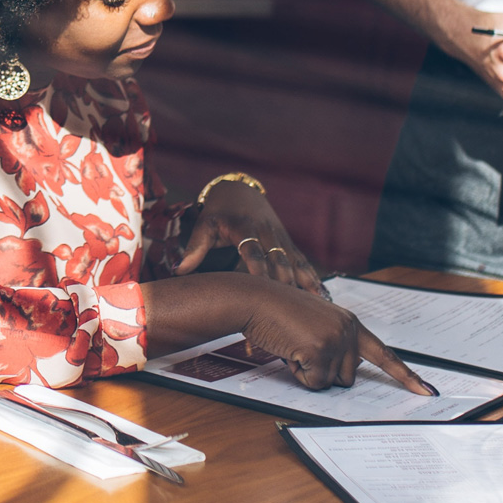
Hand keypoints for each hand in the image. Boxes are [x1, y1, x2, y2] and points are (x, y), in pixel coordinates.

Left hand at [174, 179, 324, 295]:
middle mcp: (266, 233)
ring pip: (295, 262)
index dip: (258, 272)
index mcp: (244, 229)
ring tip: (316, 309)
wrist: (240, 190)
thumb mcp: (204, 224)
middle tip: (291, 312)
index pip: (252, 252)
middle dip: (285, 285)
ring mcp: (280, 238)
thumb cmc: (219, 212)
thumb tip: (180, 270)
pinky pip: (302, 261)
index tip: (263, 293)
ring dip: (304, 284)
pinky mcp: (288, 243)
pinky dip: (313, 278)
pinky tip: (323, 296)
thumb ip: (195, 246)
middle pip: (278, 261)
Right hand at [243, 280, 433, 395]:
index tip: (427, 392)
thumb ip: (334, 342)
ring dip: (309, 373)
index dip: (405, 375)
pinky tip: (288, 350)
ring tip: (293, 345)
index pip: (383, 353)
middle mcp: (348, 329)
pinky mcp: (320, 350)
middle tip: (301, 347)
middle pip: (348, 377)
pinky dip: (298, 375)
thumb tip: (342, 375)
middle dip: (323, 371)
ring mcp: (336, 339)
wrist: (255, 299)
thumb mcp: (314, 323)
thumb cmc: (277, 313)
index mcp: (350, 322)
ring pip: (330, 383)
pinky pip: (313, 384)